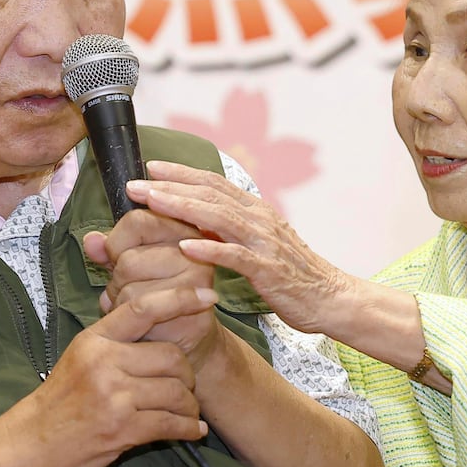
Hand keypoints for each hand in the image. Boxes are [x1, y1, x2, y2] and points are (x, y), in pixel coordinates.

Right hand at [0, 284, 215, 466]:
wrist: (28, 446)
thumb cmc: (58, 403)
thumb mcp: (79, 358)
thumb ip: (115, 343)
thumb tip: (159, 329)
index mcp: (94, 340)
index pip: (143, 309)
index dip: (180, 299)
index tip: (209, 296)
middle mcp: (104, 363)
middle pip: (172, 356)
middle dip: (188, 376)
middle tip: (186, 390)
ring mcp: (113, 396)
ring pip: (176, 392)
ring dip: (190, 407)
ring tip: (188, 414)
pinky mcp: (122, 429)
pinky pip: (171, 424)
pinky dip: (189, 430)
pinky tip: (193, 432)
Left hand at [84, 208, 221, 369]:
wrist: (185, 339)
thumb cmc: (156, 296)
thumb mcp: (130, 265)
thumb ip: (110, 250)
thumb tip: (90, 241)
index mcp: (179, 228)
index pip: (137, 221)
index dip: (116, 242)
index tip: (118, 257)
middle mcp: (194, 248)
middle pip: (129, 260)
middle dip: (118, 281)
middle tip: (131, 291)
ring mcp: (197, 278)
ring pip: (130, 288)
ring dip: (122, 303)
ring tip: (138, 309)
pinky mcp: (192, 307)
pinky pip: (142, 311)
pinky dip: (134, 321)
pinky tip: (146, 324)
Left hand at [124, 161, 352, 334]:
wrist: (331, 298)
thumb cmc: (293, 274)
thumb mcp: (260, 243)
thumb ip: (231, 229)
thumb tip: (197, 218)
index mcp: (256, 211)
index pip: (213, 184)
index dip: (181, 174)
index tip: (150, 168)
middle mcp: (259, 219)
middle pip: (209, 195)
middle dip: (170, 186)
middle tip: (135, 184)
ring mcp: (264, 243)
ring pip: (218, 217)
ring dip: (181, 207)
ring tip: (151, 201)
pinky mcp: (269, 270)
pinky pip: (236, 256)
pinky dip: (211, 249)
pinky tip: (186, 245)